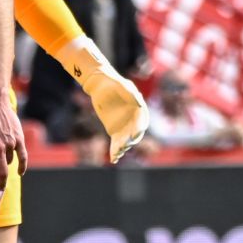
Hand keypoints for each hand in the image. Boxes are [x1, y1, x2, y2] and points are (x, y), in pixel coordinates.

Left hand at [0, 94, 26, 206]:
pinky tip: (19, 173)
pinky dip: (22, 166)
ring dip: (6, 165)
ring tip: (0, 157)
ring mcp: (9, 143)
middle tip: (0, 193)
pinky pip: (22, 156)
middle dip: (1, 185)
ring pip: (10, 162)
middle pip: (2, 172)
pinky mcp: (19, 139)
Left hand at [53, 37, 149, 161]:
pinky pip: (116, 142)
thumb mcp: (123, 86)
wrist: (101, 85)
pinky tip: (113, 159)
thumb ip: (131, 94)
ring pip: (125, 141)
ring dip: (121, 148)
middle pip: (133, 135)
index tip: (133, 136)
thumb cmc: (114, 84)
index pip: (141, 124)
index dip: (138, 130)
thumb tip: (140, 104)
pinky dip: (115, 150)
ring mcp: (124, 127)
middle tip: (123, 147)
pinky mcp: (114, 130)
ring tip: (117, 154)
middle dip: (129, 142)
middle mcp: (134, 121)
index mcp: (140, 111)